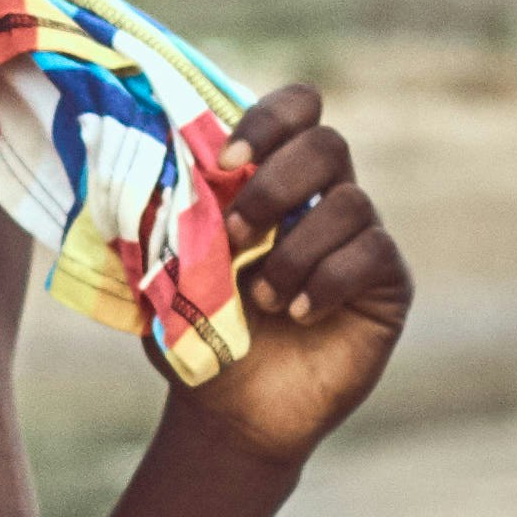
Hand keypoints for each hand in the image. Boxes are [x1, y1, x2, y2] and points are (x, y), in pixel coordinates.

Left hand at [173, 83, 411, 463]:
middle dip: (275, 185)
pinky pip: (373, 253)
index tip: (224, 163)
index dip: (266, 121)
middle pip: (327, 143)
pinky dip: (328, 281)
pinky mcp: (387, 283)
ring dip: (295, 249)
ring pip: (352, 202)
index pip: (297, 109)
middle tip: (234, 235)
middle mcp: (323, 197)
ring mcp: (360, 238)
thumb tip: (129, 152)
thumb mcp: (166, 263)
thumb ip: (161, 208)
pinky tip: (299, 314)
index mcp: (272, 178)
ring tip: (261, 297)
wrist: (227, 408)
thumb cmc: (196, 330)